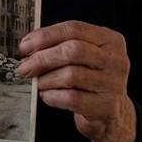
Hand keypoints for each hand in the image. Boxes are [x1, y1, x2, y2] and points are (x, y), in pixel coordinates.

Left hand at [17, 20, 136, 141]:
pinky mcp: (106, 106)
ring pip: (70, 75)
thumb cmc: (91, 79)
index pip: (74, 29)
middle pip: (73, 50)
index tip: (26, 46)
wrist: (111, 112)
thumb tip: (29, 47)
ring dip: (46, 79)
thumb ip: (59, 46)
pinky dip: (52, 96)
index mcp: (110, 40)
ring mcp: (113, 84)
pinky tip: (48, 95)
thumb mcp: (83, 57)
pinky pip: (71, 98)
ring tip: (40, 83)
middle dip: (43, 58)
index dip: (45, 36)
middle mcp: (115, 60)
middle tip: (25, 67)